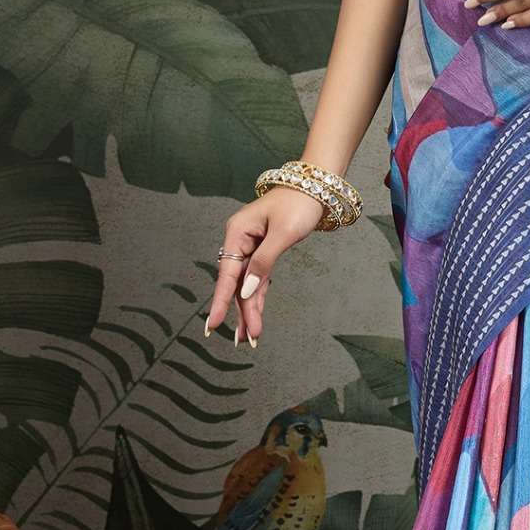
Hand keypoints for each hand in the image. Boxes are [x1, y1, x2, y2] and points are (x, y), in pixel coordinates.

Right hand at [204, 185, 326, 347]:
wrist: (316, 187)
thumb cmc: (298, 204)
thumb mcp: (283, 233)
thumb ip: (264, 262)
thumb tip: (247, 290)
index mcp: (237, 233)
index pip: (227, 274)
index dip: (221, 301)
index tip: (214, 324)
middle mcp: (239, 241)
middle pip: (237, 283)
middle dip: (241, 313)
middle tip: (245, 341)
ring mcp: (250, 247)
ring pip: (247, 285)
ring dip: (249, 310)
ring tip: (250, 337)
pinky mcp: (262, 252)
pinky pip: (257, 280)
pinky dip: (258, 298)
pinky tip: (254, 317)